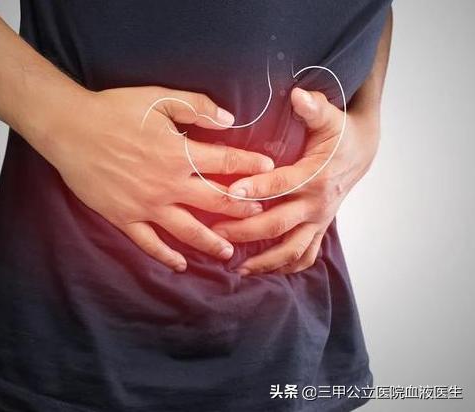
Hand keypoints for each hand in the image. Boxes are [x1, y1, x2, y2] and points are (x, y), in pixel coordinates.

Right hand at [34, 86, 274, 271]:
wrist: (70, 129)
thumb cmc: (114, 110)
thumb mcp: (159, 99)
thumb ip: (197, 108)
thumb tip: (230, 119)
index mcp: (180, 154)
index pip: (226, 162)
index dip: (251, 165)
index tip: (270, 170)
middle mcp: (169, 185)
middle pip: (214, 202)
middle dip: (240, 208)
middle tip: (259, 215)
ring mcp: (147, 205)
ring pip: (187, 230)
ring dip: (211, 242)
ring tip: (229, 252)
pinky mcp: (125, 218)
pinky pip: (149, 243)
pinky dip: (166, 255)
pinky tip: (180, 264)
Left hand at [212, 87, 379, 274]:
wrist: (363, 152)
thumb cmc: (341, 133)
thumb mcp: (331, 117)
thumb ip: (314, 108)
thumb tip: (298, 94)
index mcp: (316, 176)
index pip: (281, 184)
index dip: (256, 189)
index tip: (230, 192)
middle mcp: (318, 203)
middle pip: (278, 223)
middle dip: (245, 230)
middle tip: (215, 233)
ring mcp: (319, 220)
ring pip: (291, 249)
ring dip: (264, 261)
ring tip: (236, 268)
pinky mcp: (319, 229)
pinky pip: (304, 256)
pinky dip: (284, 267)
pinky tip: (261, 271)